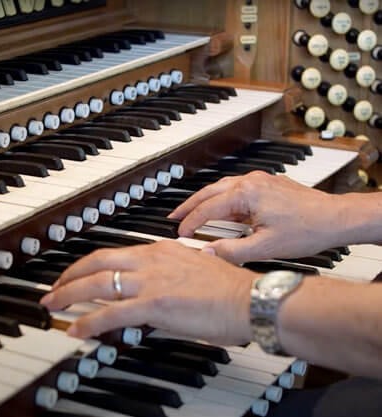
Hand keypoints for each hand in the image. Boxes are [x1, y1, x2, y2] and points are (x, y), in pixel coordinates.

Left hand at [40, 240, 256, 344]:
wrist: (248, 299)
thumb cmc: (228, 290)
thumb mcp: (190, 272)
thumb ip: (165, 279)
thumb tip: (149, 297)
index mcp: (159, 250)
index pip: (113, 254)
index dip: (88, 264)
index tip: (76, 274)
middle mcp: (150, 261)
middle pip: (97, 263)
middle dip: (69, 276)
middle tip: (54, 288)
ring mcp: (151, 281)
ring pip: (98, 284)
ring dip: (69, 295)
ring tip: (53, 305)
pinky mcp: (154, 304)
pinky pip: (111, 313)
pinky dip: (88, 321)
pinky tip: (75, 328)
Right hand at [168, 171, 349, 263]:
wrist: (336, 218)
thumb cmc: (308, 228)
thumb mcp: (265, 247)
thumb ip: (232, 251)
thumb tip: (209, 254)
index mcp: (246, 193)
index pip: (208, 209)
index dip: (191, 223)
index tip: (181, 233)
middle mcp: (250, 181)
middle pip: (209, 192)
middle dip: (189, 205)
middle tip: (174, 216)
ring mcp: (259, 180)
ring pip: (222, 188)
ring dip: (205, 201)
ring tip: (192, 213)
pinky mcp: (267, 184)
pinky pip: (236, 189)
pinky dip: (222, 200)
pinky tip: (221, 211)